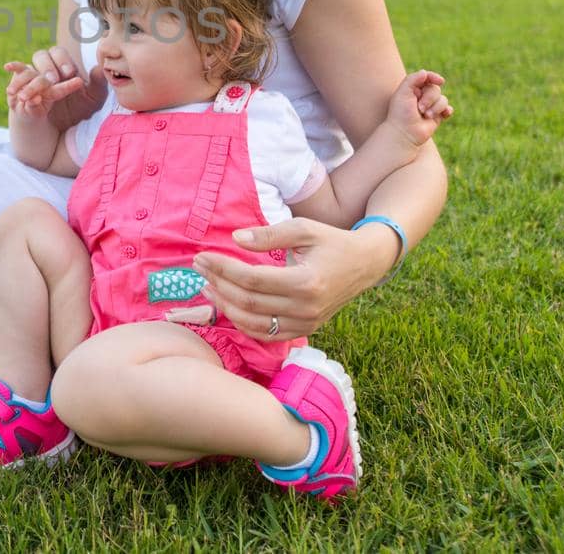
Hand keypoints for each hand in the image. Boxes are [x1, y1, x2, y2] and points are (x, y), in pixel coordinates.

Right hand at [4, 45, 106, 129]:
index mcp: (64, 66)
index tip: (69, 73)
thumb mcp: (93, 99)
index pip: (59, 53)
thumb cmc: (80, 109)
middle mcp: (47, 67)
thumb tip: (99, 68)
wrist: (64, 126)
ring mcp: (33, 75)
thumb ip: (97, 83)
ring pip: (28, 68)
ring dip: (28, 76)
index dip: (63, 61)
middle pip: (42, 57)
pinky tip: (8, 67)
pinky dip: (13, 68)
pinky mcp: (22, 85)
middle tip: (52, 79)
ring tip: (30, 91)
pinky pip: (16, 74)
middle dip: (47, 67)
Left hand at [192, 218, 389, 339]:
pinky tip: (227, 306)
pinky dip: (242, 323)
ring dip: (224, 306)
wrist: (364, 265)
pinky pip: (266, 334)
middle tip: (199, 268)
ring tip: (207, 287)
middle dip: (218, 284)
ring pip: (253, 323)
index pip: (252, 279)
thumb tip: (235, 239)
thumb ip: (269, 234)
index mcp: (306, 282)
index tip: (202, 256)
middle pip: (248, 302)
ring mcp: (306, 323)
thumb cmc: (332, 242)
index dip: (222, 268)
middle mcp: (306, 308)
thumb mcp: (303, 229)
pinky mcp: (304, 330)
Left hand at [386, 69, 451, 147]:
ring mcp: (430, 106)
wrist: (404, 134)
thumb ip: (412, 79)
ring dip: (436, 108)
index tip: (440, 81)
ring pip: (443, 99)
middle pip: (435, 89)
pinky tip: (445, 114)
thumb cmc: (400, 113)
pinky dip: (447, 111)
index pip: (426, 78)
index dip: (433, 77)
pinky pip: (448, 109)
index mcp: (412, 89)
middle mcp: (421, 96)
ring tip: (426, 116)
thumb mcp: (403, 93)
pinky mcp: (437, 116)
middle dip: (430, 98)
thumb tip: (425, 72)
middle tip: (420, 109)